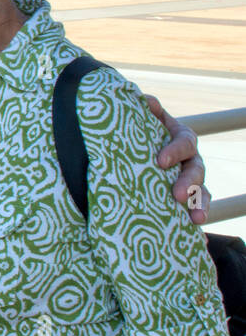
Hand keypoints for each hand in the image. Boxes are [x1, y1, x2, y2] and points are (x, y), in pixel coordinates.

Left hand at [146, 94, 210, 224]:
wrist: (133, 150)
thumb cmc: (136, 131)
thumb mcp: (139, 119)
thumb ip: (143, 110)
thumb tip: (145, 100)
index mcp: (179, 137)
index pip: (185, 141)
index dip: (175, 150)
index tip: (160, 161)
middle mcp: (189, 159)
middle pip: (197, 170)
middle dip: (189, 182)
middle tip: (177, 194)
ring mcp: (190, 180)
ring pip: (202, 192)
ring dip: (201, 204)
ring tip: (196, 218)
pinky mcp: (185, 199)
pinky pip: (196, 209)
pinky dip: (196, 221)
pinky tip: (196, 235)